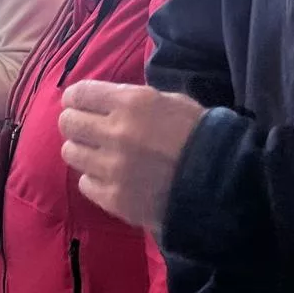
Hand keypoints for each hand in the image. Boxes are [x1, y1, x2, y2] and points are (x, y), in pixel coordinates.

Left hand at [58, 80, 207, 228]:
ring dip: (83, 151)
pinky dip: (95, 179)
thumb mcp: (171, 102)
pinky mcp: (114, 198)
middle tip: (87, 130)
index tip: (78, 103)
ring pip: (71, 153)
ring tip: (100, 155)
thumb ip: (132, 99)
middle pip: (67, 123)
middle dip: (75, 123)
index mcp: (132, 102)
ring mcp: (113, 168)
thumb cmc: (202, 136)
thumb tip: (99, 100)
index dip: (75, 98)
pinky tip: (112, 178)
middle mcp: (117, 132)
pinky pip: (85, 183)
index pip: (78, 94)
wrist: (226, 184)